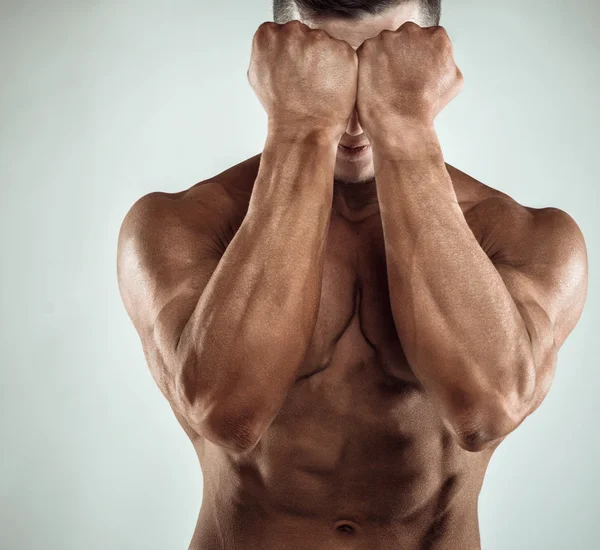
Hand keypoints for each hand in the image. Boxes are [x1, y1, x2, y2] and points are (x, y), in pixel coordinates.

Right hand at [248, 20, 357, 139]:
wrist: (302, 129)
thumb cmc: (281, 109)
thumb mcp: (258, 76)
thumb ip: (265, 53)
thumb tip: (273, 47)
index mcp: (268, 35)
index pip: (283, 33)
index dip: (290, 53)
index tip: (293, 68)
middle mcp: (292, 31)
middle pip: (305, 34)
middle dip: (308, 53)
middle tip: (307, 79)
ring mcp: (319, 39)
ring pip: (325, 43)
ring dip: (325, 60)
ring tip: (319, 85)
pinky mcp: (342, 50)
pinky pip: (343, 53)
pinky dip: (341, 68)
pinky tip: (331, 85)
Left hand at [356, 22, 462, 138]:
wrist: (401, 123)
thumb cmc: (427, 107)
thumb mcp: (453, 80)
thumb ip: (447, 60)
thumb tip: (438, 57)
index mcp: (436, 37)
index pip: (427, 39)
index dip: (420, 58)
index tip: (415, 73)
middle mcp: (412, 31)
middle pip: (405, 38)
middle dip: (402, 55)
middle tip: (400, 80)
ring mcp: (387, 38)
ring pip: (385, 44)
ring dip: (384, 59)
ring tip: (386, 84)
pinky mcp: (366, 49)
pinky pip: (366, 53)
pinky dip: (368, 66)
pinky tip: (373, 83)